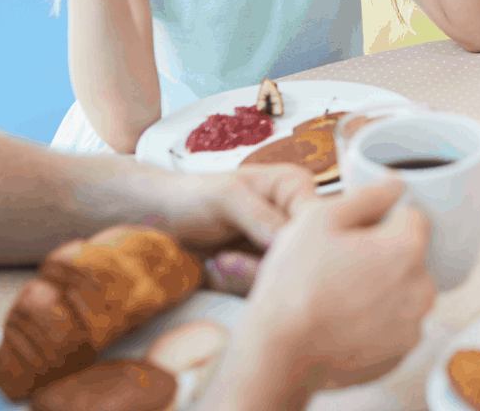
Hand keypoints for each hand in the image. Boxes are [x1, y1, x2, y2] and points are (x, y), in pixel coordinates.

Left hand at [169, 164, 317, 294]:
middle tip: (225, 260)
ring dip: (244, 277)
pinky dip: (236, 286)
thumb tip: (296, 238)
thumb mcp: (226, 197)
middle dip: (262, 264)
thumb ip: (261, 216)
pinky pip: (263, 291)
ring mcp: (280, 249)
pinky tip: (216, 270)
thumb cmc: (193, 197)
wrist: (160, 221)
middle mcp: (295, 219)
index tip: (265, 250)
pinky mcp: (264, 273)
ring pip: (284, 277)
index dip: (299, 239)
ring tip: (217, 262)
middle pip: (304, 253)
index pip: (319, 218)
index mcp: (295, 188)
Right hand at [234, 178, 436, 393]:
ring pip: (402, 293)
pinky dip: (374, 323)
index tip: (352, 236)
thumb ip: (368, 196)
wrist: (279, 356)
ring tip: (336, 298)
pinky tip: (341, 324)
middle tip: (337, 267)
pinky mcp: (399, 355)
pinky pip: (393, 326)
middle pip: (409, 257)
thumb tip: (396, 184)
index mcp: (408, 248)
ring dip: (380, 290)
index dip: (381, 221)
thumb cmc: (294, 285)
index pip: (412, 218)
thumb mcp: (320, 219)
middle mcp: (421, 288)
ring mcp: (412, 325)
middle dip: (382, 257)